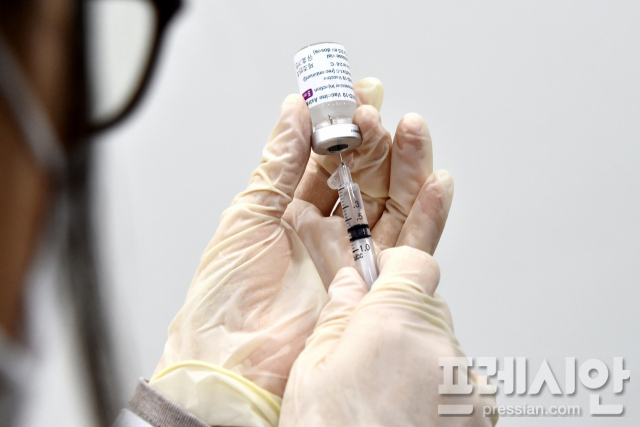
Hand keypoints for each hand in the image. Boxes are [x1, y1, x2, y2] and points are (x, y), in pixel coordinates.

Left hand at [154, 78, 396, 398]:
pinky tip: (436, 183)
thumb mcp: (247, 216)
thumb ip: (279, 164)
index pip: (325, 160)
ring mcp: (352, 258)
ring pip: (390, 205)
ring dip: (406, 169)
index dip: (342, 128)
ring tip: (414, 134)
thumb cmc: (224, 298)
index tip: (357, 97)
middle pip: (363, 178)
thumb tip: (294, 111)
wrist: (231, 365)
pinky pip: (410, 244)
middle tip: (385, 116)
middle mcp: (325, 232)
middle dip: (377, 144)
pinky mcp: (374, 286)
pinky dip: (427, 214)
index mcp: (290, 211)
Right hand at [280, 245, 497, 425]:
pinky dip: (439, 393)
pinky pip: (461, 387)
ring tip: (385, 397)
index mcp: (395, 325)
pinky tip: (407, 416)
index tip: (379, 275)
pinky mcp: (480, 419)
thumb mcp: (311, 371)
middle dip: (400, 318)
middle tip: (368, 349)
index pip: (416, 265)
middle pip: (429, 308)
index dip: (393, 267)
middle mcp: (442, 351)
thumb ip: (338, 315)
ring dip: (421, 359)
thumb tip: (351, 283)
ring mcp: (468, 391)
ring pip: (444, 348)